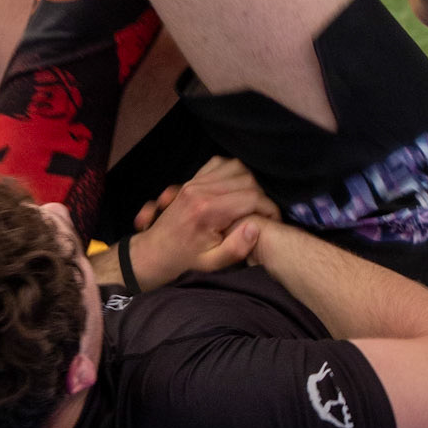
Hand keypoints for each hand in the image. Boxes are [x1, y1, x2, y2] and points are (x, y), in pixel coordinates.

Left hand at [127, 157, 278, 286]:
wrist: (154, 253)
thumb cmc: (185, 261)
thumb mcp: (212, 264)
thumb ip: (236, 248)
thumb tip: (256, 227)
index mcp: (207, 211)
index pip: (251, 197)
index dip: (269, 208)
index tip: (273, 221)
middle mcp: (201, 191)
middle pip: (247, 179)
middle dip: (261, 196)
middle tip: (264, 214)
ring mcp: (194, 182)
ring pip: (235, 167)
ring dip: (249, 182)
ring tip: (251, 203)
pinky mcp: (191, 180)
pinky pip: (218, 163)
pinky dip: (232, 172)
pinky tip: (235, 189)